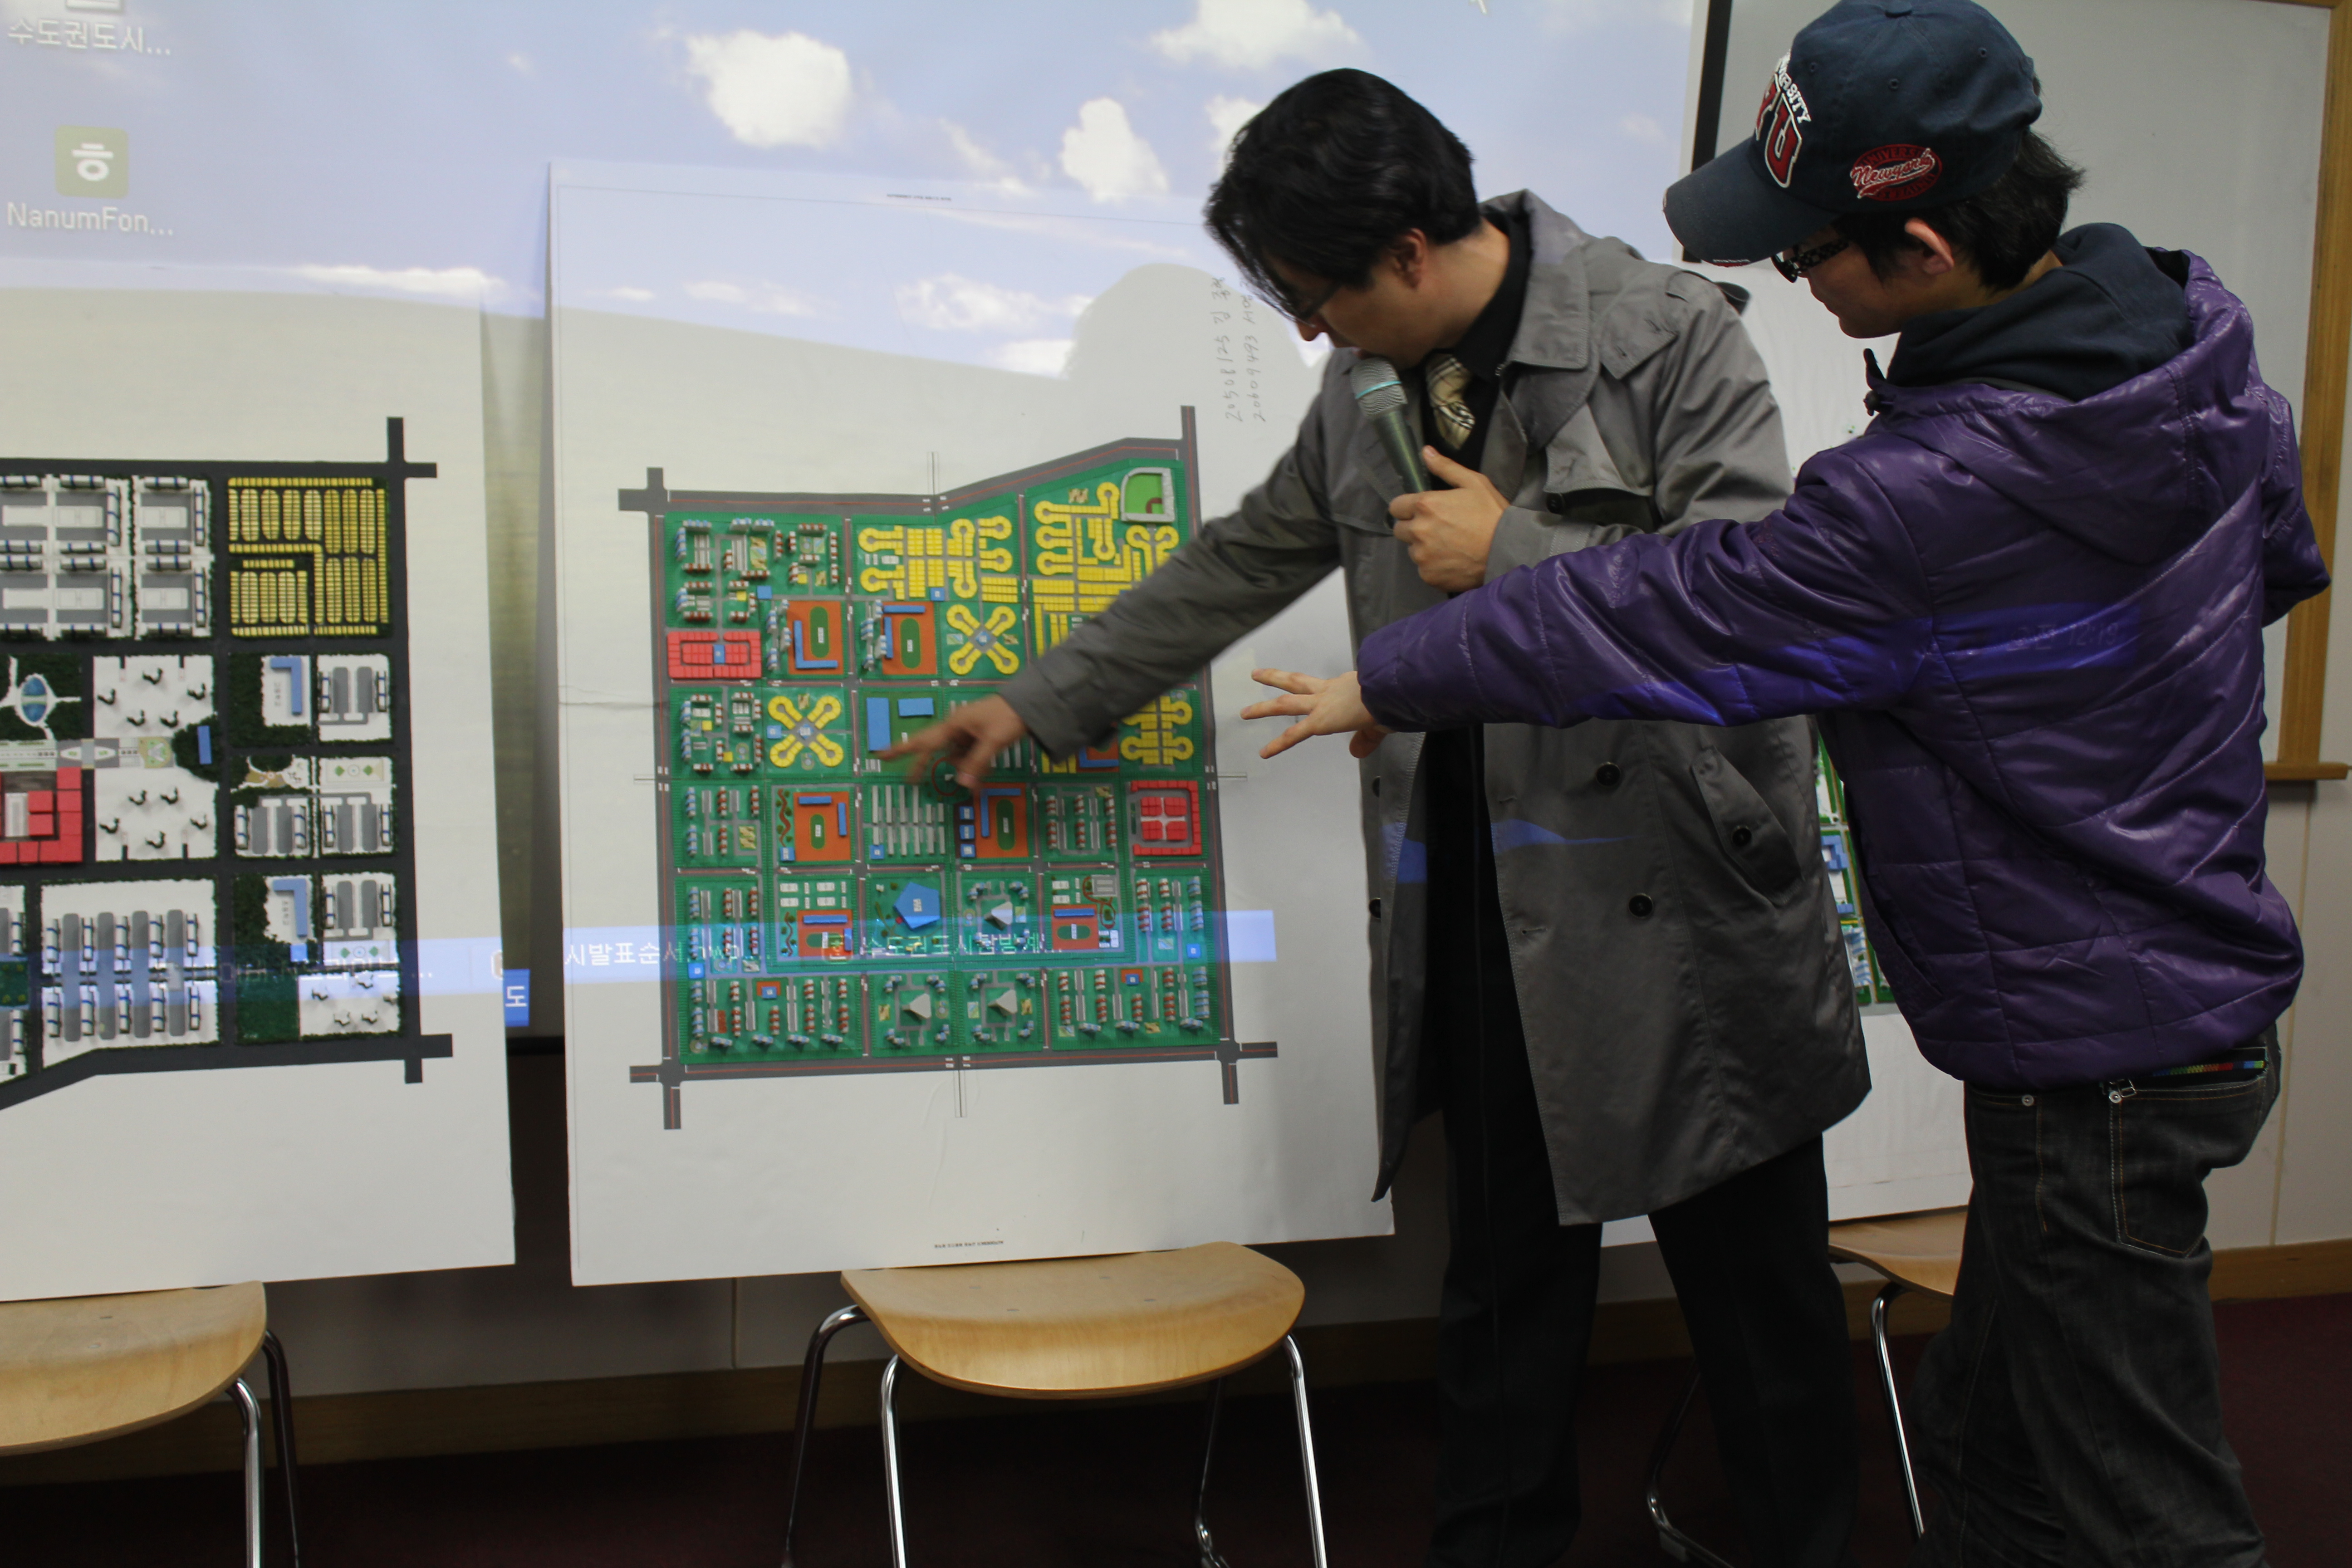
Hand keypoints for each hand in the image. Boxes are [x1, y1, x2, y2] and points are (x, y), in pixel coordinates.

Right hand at [884, 694, 1027, 787]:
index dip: (902, 750)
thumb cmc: (1008, 717)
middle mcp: (956, 728)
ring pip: (955, 755)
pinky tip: (986, 765)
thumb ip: (977, 763)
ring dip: (963, 765)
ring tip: (984, 762)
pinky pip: (969, 754)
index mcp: (953, 725)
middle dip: (923, 763)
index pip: (923, 741)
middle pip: (933, 749)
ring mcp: (966, 732)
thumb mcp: (993, 741)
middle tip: (911, 780)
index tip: (882, 756)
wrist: (1029, 704)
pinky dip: (974, 763)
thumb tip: (962, 784)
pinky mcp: (977, 736)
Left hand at [1239, 668, 1389, 759]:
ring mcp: (1322, 704)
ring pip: (1286, 703)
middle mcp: (1329, 692)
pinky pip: (1295, 734)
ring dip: (1263, 707)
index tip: (1313, 690)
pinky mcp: (1321, 720)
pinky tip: (1264, 753)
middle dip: (1275, 679)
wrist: (1392, 690)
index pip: (1323, 688)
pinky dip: (1278, 744)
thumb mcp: (1381, 719)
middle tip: (1257, 675)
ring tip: (1244, 712)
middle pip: (1296, 683)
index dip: (1316, 689)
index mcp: (1344, 687)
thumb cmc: (1393, 698)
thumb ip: (1366, 737)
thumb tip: (1356, 751)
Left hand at [1390, 447, 1506, 592]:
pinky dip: (1433, 566)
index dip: (1407, 508)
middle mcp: (1418, 531)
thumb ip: (1445, 468)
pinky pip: (1423, 569)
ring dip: (1424, 547)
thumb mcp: (1473, 483)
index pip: (1396, 507)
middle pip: (1400, 530)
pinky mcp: (1429, 576)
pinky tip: (1452, 560)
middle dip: (1414, 527)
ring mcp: (1422, 556)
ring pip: (1412, 550)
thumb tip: (1425, 452)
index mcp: (1425, 505)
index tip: (1421, 511)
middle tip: (1438, 528)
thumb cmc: (1493, 514)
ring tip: (1448, 545)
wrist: (1508, 550)